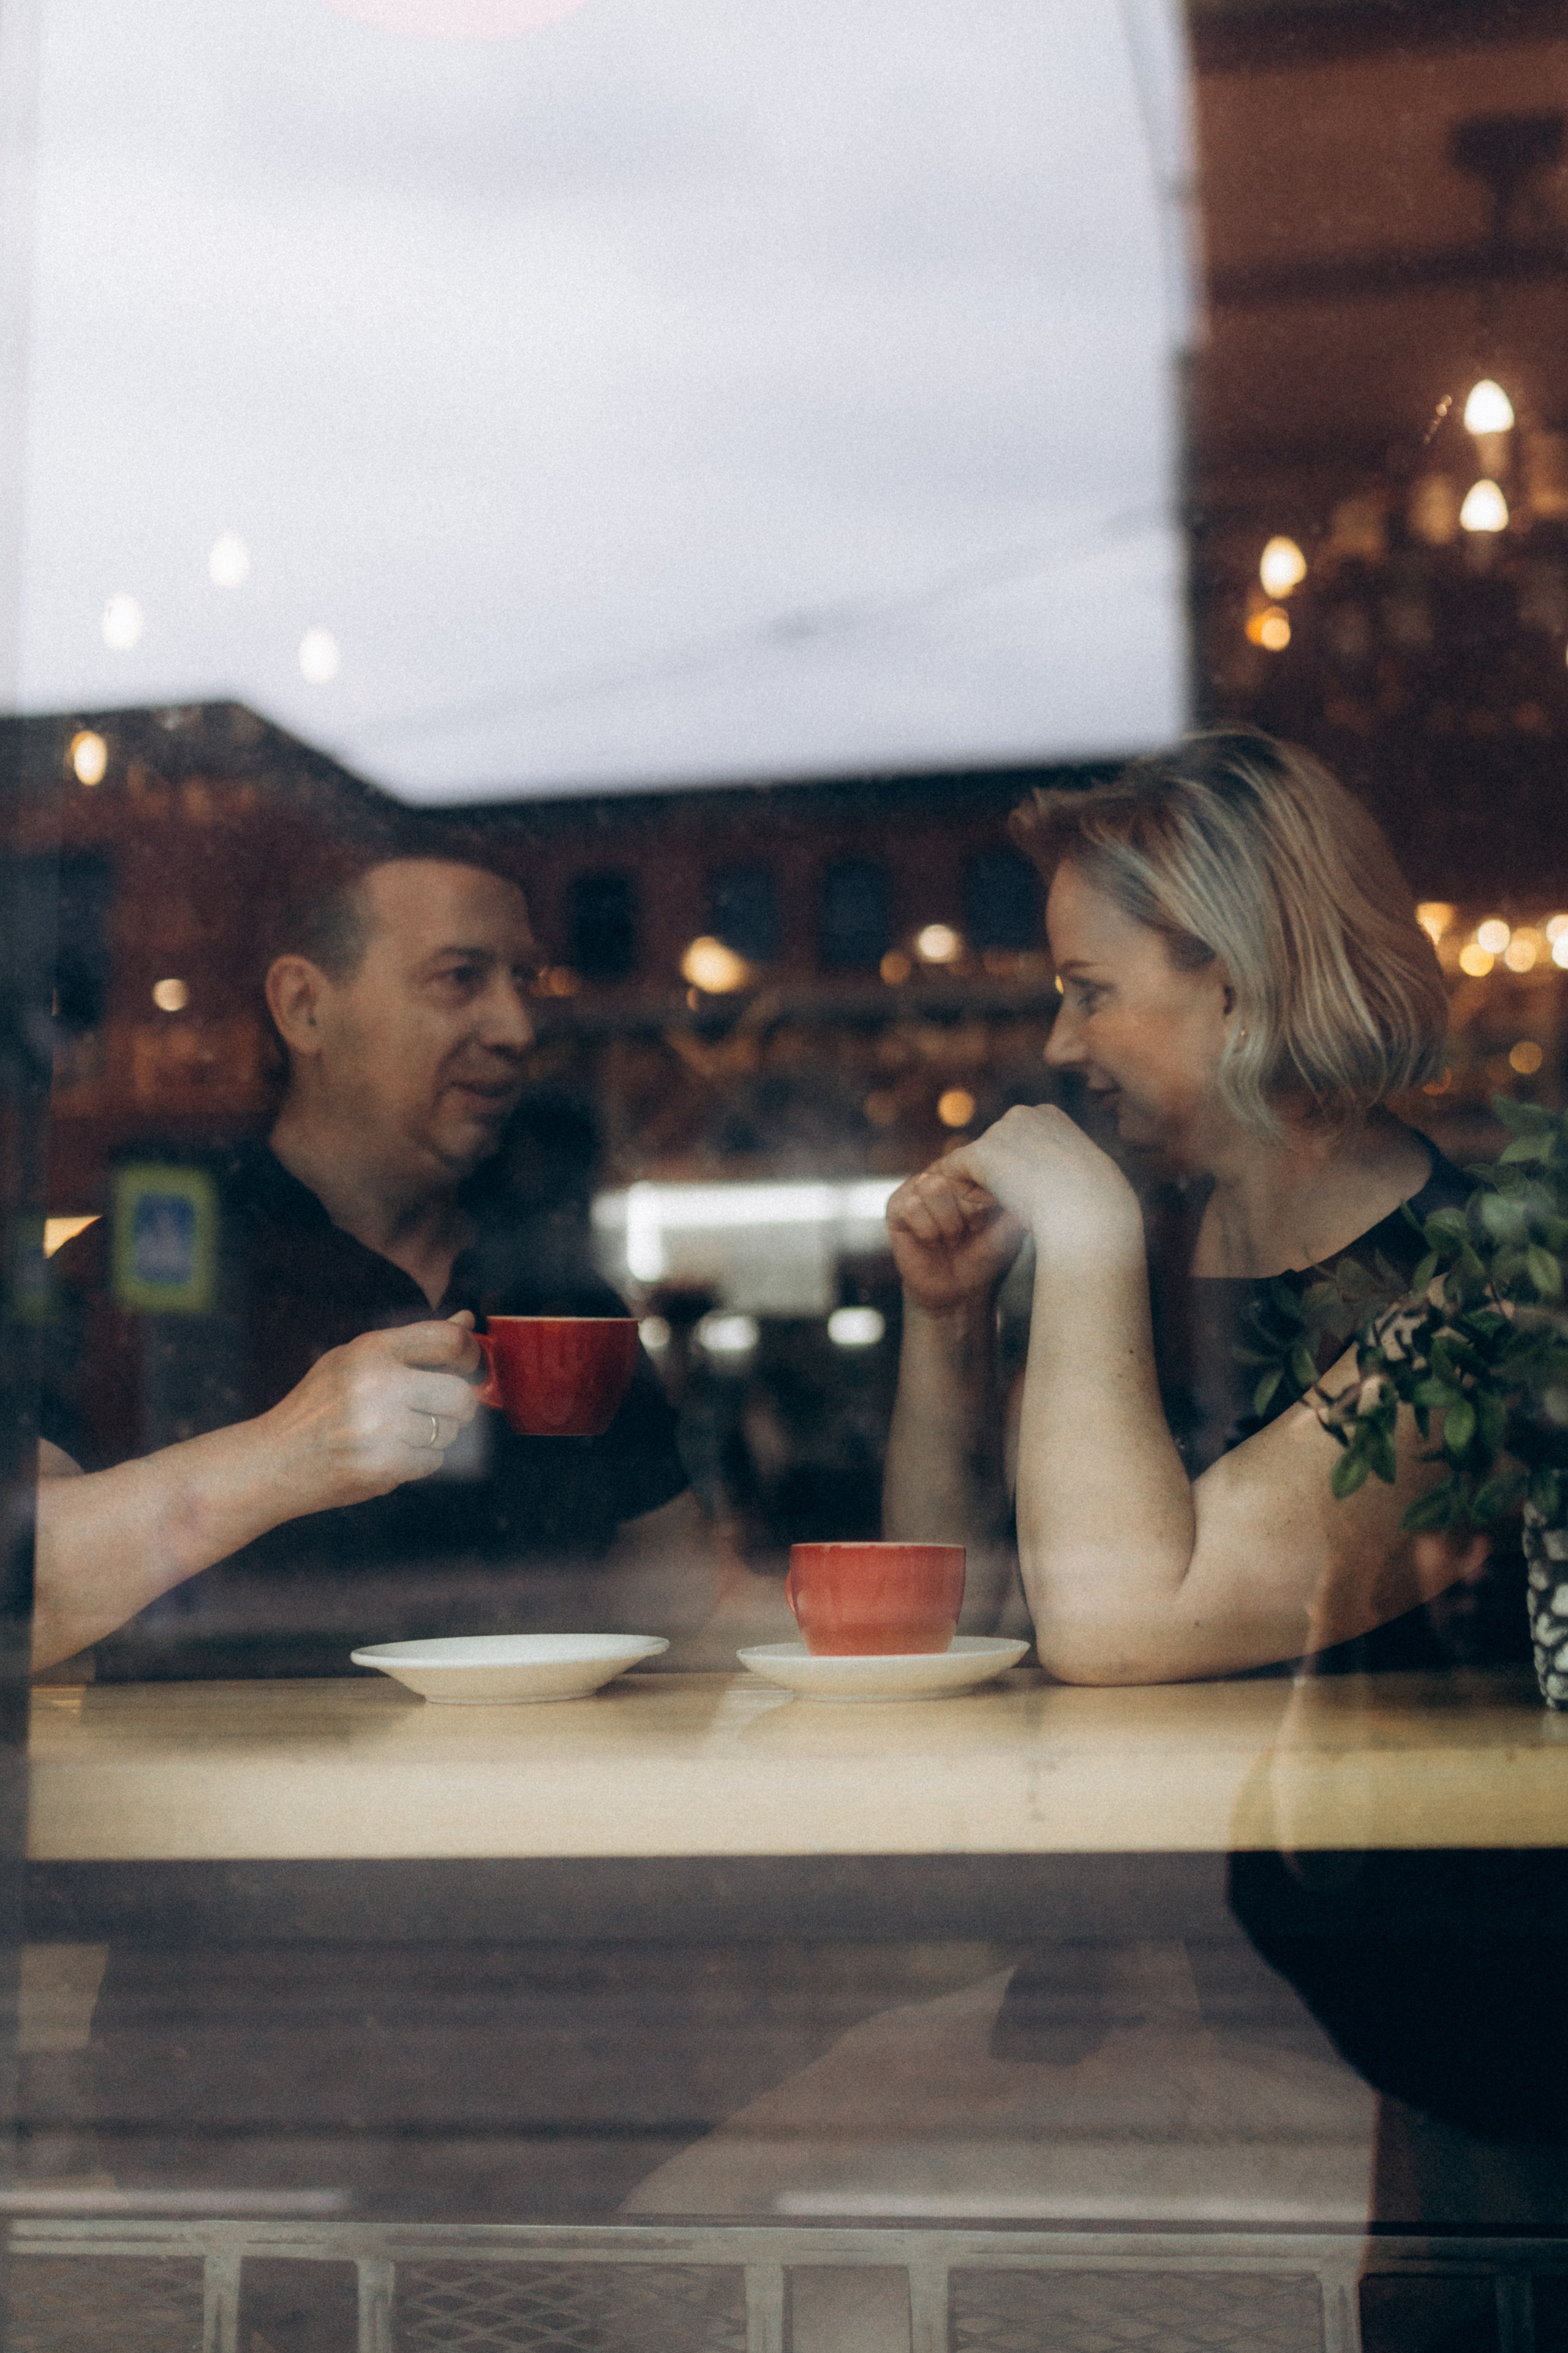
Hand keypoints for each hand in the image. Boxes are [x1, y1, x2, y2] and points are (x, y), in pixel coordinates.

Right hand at [260, 1311, 481, 1512]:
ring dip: (436, 1437)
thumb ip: (412, 1342)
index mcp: (371, 1349)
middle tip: (444, 1409)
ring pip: (448, 1432)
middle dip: (460, 1406)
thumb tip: (467, 1319)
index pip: (448, 1339)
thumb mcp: (355, 1359)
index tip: (468, 1365)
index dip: (471, 1353)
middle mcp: (378, 1384)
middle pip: (460, 1394)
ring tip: (401, 1434)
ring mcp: (381, 1428)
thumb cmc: (318, 1406)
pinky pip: (432, 1462)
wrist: (275, 1460)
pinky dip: (419, 1462)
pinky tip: (391, 1454)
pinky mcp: (383, 1466)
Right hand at [886, 1159, 1026, 1315]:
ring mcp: (916, 1189)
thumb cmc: (981, 1256)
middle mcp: (941, 1174)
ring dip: (947, 1222)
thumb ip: (1010, 1205)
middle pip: (953, 1174)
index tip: (987, 1221)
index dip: (982, 1195)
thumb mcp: (1005, 1229)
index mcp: (967, 1174)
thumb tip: (1018, 1183)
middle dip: (966, 1210)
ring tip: (950, 1237)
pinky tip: (932, 1241)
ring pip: (932, 1187)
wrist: (957, 1289)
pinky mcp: (896, 1207)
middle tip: (968, 1232)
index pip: (974, 1163)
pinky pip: (911, 1206)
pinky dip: (928, 1230)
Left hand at [943, 1104, 1139, 1264]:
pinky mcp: (981, 1153)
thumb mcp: (1077, 1173)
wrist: (1088, 1211)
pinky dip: (966, 1192)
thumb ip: (1051, 1164)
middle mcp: (1023, 1113)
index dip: (1026, 1174)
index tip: (1046, 1192)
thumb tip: (1032, 1174)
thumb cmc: (1092, 1203)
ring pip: (974, 1165)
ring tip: (1020, 1204)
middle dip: (1004, 1179)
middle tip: (1032, 1201)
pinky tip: (990, 1205)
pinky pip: (953, 1170)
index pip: (1018, 1143)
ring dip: (989, 1189)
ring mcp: (1001, 1130)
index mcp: (1048, 1115)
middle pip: (994, 1151)